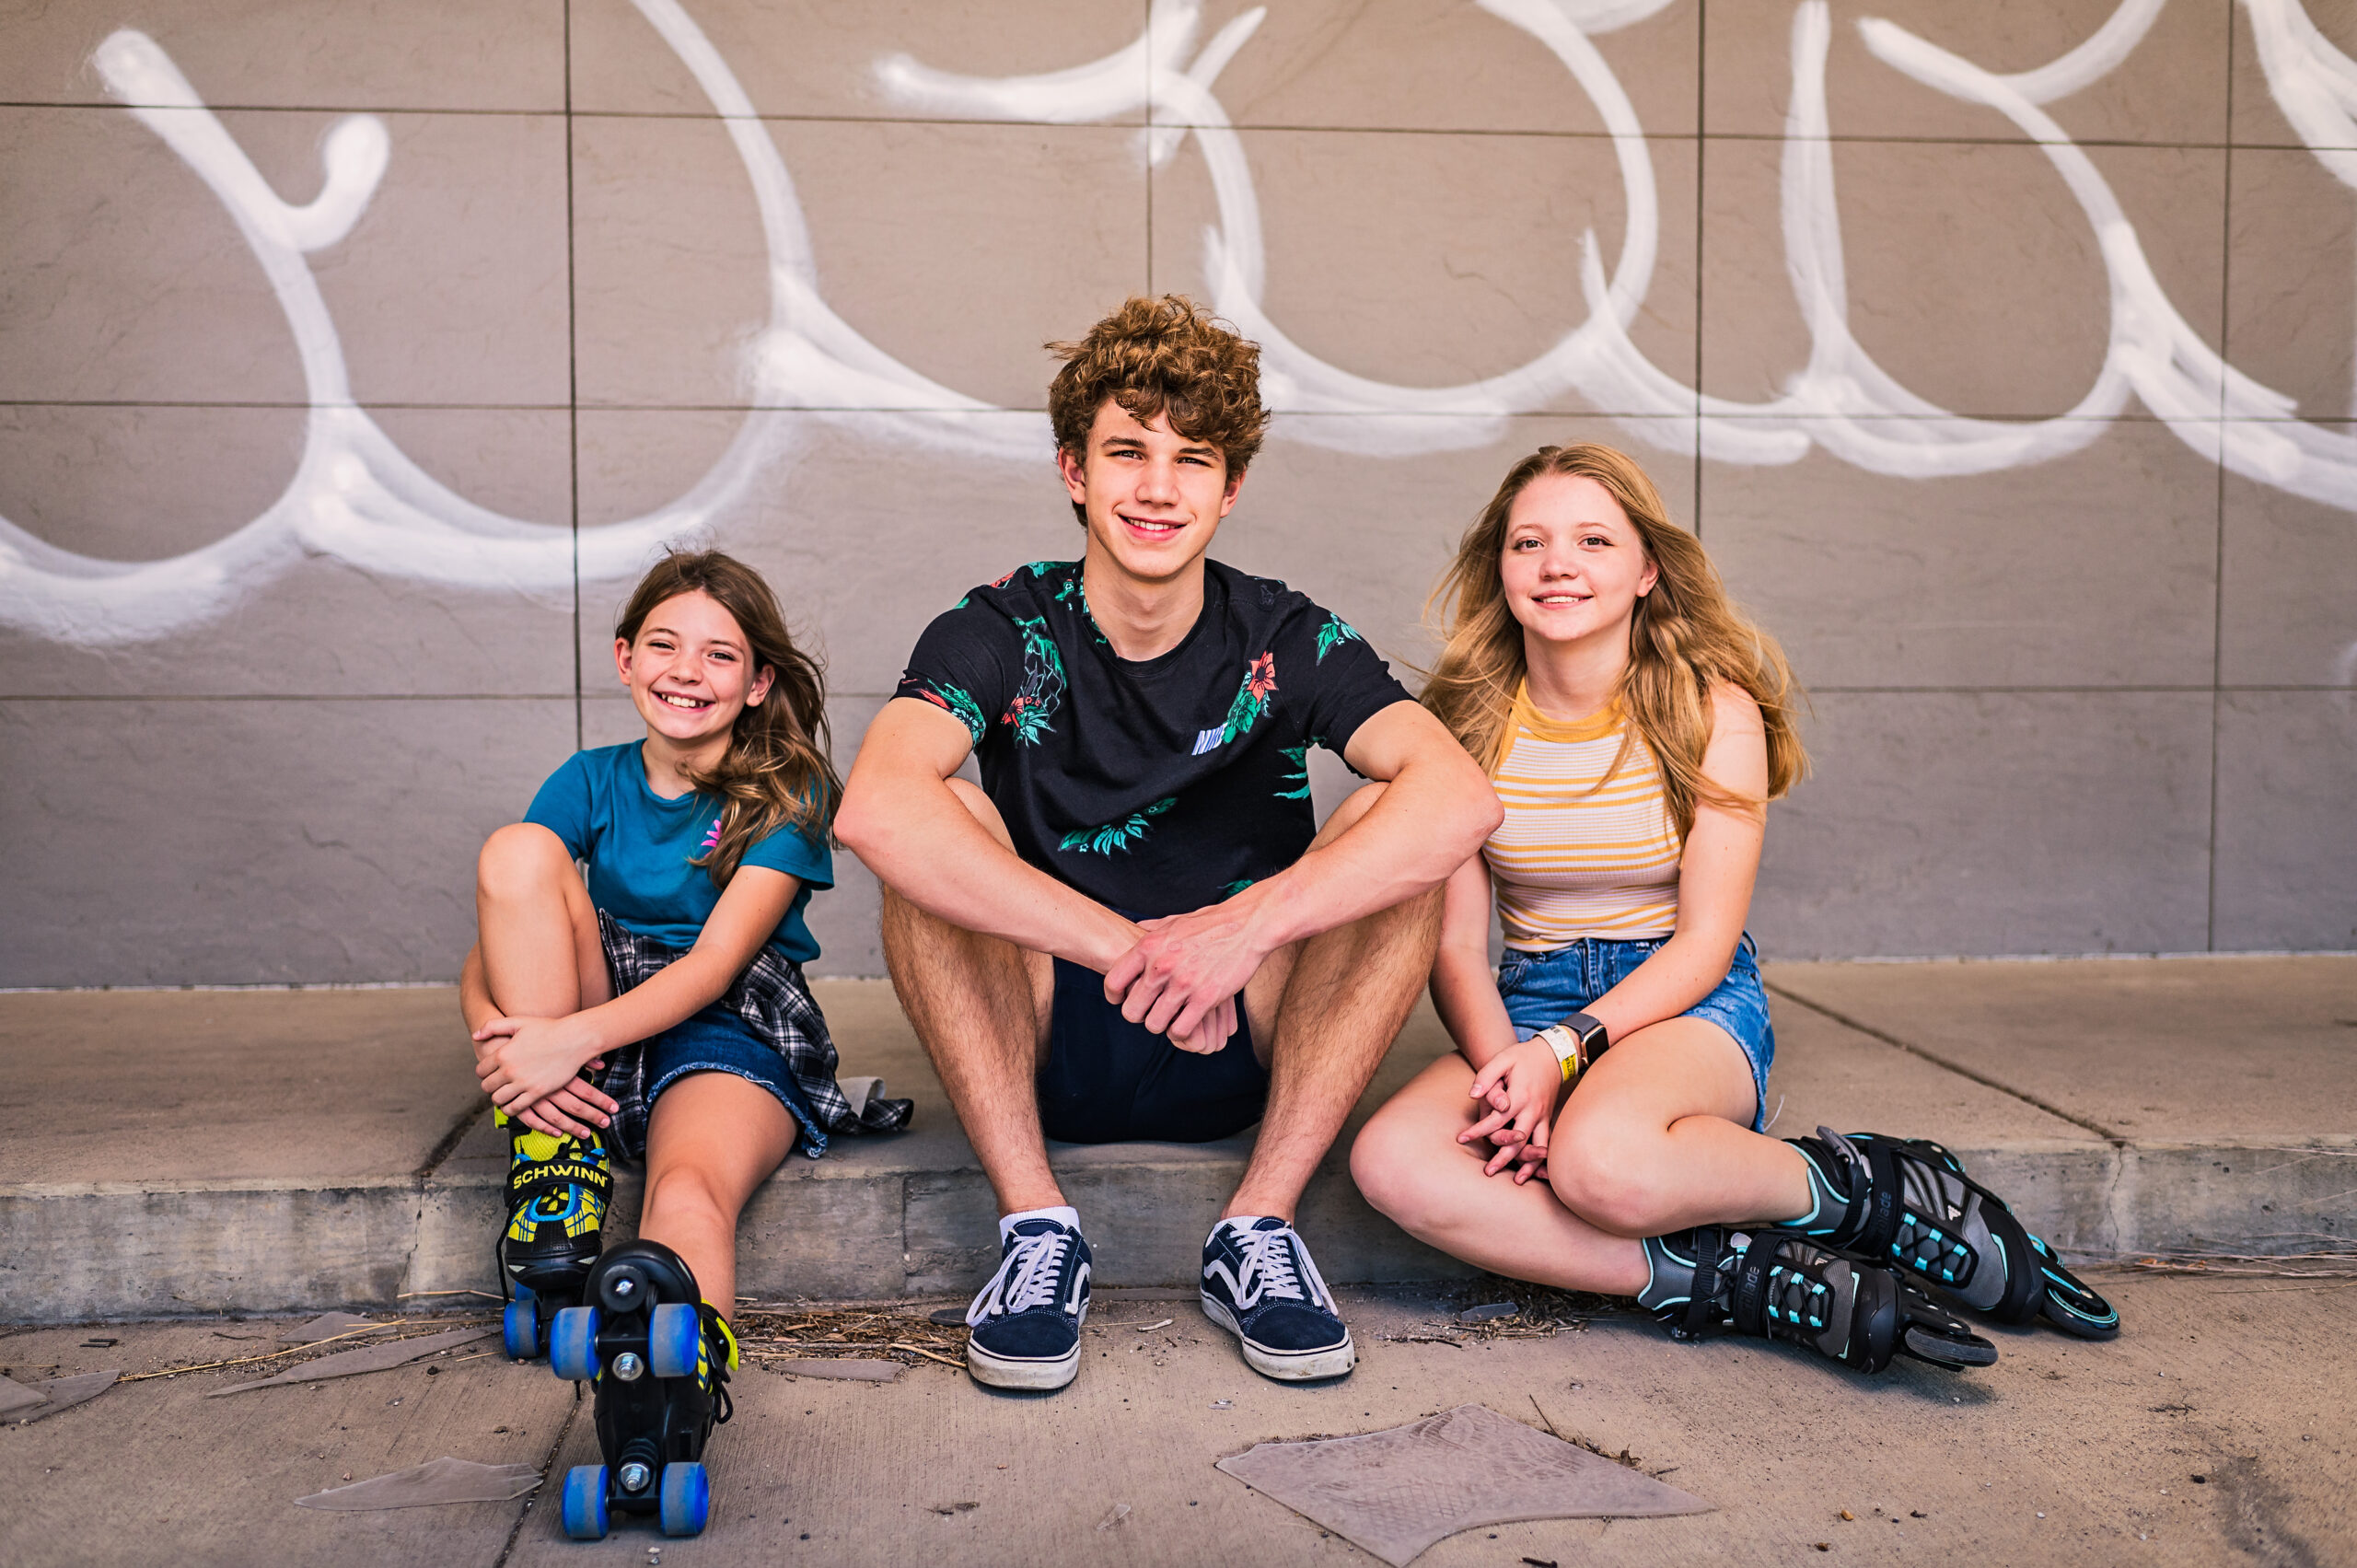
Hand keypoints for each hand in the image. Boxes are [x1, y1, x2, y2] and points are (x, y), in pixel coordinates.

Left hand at [474, 1015, 616, 1133]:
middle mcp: (510, 1070)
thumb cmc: (549, 1028)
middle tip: (496, 1085)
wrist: (574, 1039)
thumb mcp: (519, 1022)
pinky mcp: (536, 1092)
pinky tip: (513, 1104)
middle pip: (487, 1086)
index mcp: (503, 1053)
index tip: (490, 1073)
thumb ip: (493, 1026)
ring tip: (504, 1095)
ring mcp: (523, 1083)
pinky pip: (515, 1108)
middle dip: (490, 1086)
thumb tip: (475, 1036)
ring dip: (498, 1099)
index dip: (483, 1073)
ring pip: (498, 1099)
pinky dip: (510, 1109)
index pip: (480, 1071)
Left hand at [1104, 906, 1269, 1050]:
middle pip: (1131, 1011)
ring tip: (1170, 1018)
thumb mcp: (1174, 921)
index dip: (1115, 997)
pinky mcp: (1206, 998)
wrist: (1247, 926)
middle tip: (1150, 1011)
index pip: (1113, 982)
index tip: (1123, 999)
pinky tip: (1187, 1023)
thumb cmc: (1210, 923)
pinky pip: (1180, 1030)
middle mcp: (1162, 966)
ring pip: (1154, 1025)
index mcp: (1149, 946)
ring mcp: (1184, 984)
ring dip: (1162, 1025)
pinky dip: (1181, 1032)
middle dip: (1139, 1015)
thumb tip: (1135, 929)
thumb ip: (1152, 930)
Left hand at [1460, 1036, 1562, 1178]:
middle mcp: (1532, 1111)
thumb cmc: (1523, 1057)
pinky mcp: (1548, 1120)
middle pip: (1516, 1140)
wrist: (1554, 1055)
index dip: (1478, 1131)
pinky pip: (1546, 1144)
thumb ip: (1486, 1076)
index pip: (1496, 1120)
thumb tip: (1473, 1095)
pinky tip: (1537, 1174)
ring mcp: (1542, 1117)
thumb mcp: (1502, 1059)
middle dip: (1502, 1157)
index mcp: (1519, 1096)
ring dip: (1526, 1165)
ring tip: (1516, 1181)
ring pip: (1535, 1147)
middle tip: (1487, 1172)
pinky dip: (1542, 1160)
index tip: (1462, 1139)